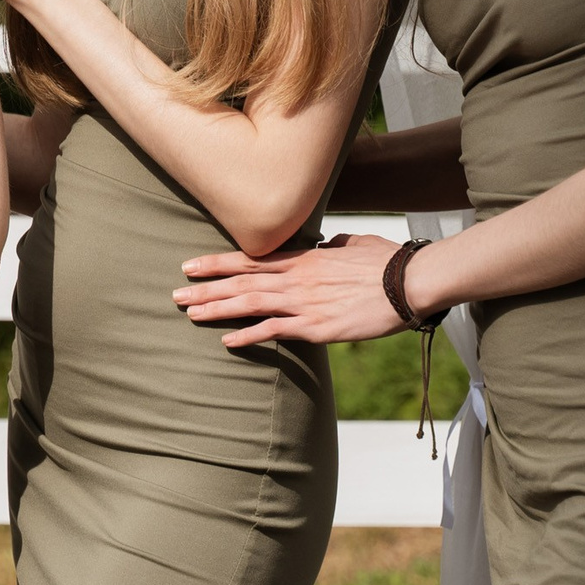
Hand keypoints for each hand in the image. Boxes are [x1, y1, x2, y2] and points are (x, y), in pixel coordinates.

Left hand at [171, 234, 406, 348]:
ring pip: (250, 303)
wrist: (410, 280)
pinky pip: (276, 330)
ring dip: (217, 309)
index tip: (190, 265)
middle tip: (175, 294)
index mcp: (304, 258)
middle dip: (205, 288)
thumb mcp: (356, 244)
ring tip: (189, 313)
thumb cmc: (388, 260)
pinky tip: (227, 341)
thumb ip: (336, 245)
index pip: (250, 259)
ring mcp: (304, 302)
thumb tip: (330, 243)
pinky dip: (249, 335)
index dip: (217, 263)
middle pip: (241, 281)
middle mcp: (296, 278)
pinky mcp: (317, 327)